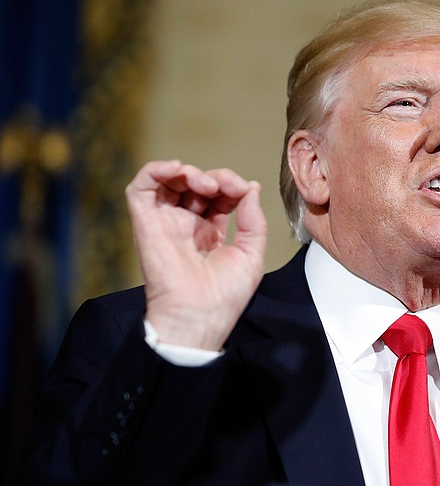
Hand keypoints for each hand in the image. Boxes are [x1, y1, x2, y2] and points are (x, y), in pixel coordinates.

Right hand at [125, 160, 266, 350]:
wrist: (200, 315)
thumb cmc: (225, 295)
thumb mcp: (252, 253)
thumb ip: (253, 219)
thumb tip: (251, 188)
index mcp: (210, 233)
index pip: (219, 196)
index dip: (232, 185)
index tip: (245, 190)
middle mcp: (186, 226)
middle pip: (197, 185)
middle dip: (216, 177)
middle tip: (228, 186)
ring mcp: (165, 223)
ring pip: (170, 181)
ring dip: (190, 173)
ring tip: (207, 184)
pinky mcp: (146, 223)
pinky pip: (140, 188)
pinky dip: (156, 170)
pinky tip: (176, 169)